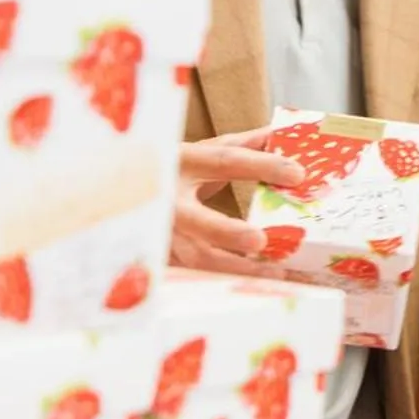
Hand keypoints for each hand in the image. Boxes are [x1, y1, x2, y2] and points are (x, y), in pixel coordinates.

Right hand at [170, 128, 304, 273]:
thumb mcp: (200, 152)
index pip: (224, 161)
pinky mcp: (161, 257)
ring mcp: (162, 232)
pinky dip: (222, 280)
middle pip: (196, 219)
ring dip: (232, 267)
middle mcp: (168, 198)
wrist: (121, 190)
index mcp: (182, 162)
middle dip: (227, 232)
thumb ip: (240, 145)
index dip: (260, 166)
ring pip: (194, 256)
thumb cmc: (172, 170)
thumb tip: (280, 133)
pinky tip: (250, 286)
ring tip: (270, 272)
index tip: (297, 173)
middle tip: (260, 241)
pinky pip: (194, 274)